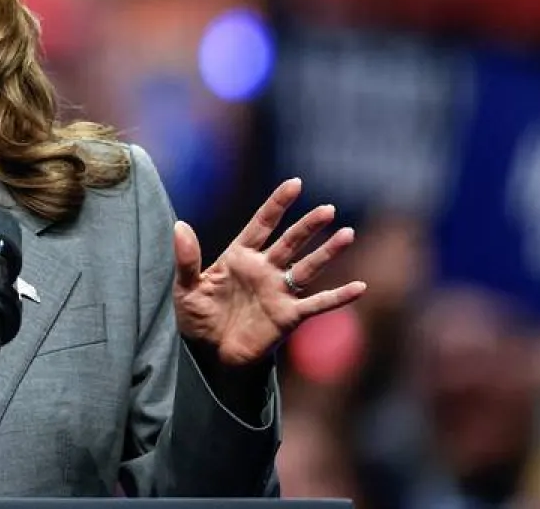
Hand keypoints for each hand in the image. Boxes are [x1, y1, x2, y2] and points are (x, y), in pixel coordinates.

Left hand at [172, 178, 365, 366]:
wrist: (210, 355)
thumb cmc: (198, 319)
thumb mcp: (186, 288)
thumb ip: (187, 258)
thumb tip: (180, 225)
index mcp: (239, 257)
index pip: (261, 224)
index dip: (277, 204)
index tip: (295, 183)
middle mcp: (264, 270)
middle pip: (290, 242)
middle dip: (308, 225)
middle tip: (327, 208)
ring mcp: (278, 292)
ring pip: (308, 267)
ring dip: (327, 252)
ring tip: (347, 233)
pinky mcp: (288, 316)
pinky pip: (317, 304)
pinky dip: (338, 297)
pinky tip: (359, 287)